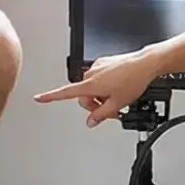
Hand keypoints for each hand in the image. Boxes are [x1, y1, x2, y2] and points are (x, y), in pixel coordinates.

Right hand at [33, 51, 161, 126]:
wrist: (145, 64)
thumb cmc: (133, 80)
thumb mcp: (117, 104)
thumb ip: (100, 115)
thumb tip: (91, 121)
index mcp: (90, 85)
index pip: (65, 93)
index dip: (50, 97)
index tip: (39, 98)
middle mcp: (91, 74)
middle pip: (83, 96)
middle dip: (94, 105)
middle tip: (111, 111)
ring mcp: (98, 67)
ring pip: (92, 87)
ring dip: (101, 96)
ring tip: (118, 98)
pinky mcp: (105, 63)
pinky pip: (100, 77)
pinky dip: (106, 85)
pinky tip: (119, 86)